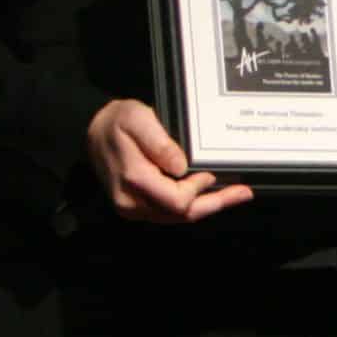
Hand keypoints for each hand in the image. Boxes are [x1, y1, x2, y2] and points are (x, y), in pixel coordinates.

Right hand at [84, 98, 251, 223]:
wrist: (92, 130)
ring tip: (235, 195)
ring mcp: (133, 208)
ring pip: (177, 217)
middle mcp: (132, 202)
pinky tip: (210, 195)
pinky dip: (192, 205)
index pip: (177, 200)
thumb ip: (159, 143)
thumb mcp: (138, 119)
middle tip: (244, 193)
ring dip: (207, 207)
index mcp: (134, 180)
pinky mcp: (137, 207)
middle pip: (181, 214)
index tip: (210, 172)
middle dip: (215, 204)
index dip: (198, 190)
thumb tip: (181, 166)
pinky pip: (169, 212)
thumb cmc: (117, 121)